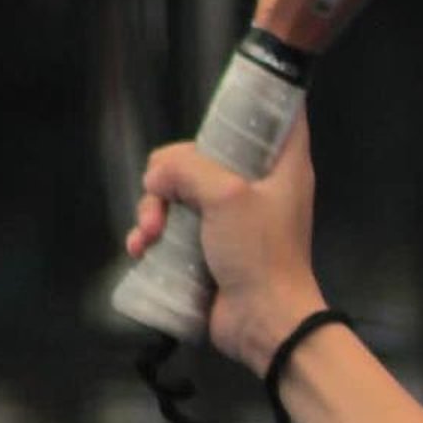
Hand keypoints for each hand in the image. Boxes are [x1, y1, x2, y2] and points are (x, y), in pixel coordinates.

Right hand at [129, 116, 325, 374]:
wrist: (264, 323)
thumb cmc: (260, 255)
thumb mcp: (227, 197)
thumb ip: (187, 168)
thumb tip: (158, 175)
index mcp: (281, 166)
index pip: (280, 114)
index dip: (256, 99)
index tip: (223, 103)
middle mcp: (258, 186)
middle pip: (205, 152)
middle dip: (170, 174)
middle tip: (161, 199)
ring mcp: (232, 219)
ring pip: (179, 191)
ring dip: (152, 210)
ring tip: (150, 236)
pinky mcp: (208, 248)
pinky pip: (171, 228)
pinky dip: (151, 236)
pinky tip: (140, 250)